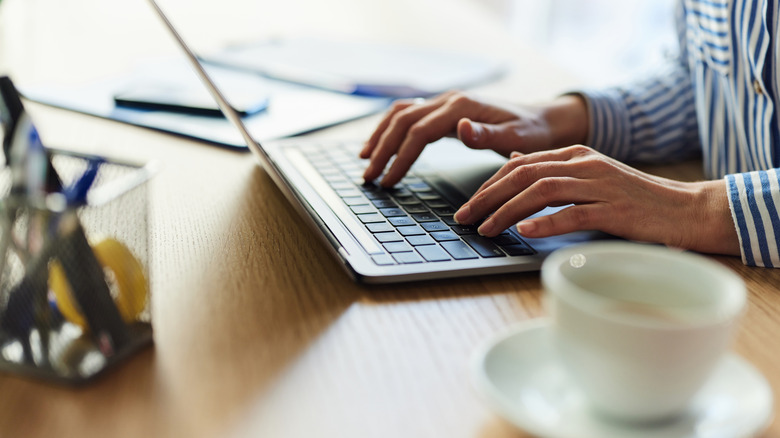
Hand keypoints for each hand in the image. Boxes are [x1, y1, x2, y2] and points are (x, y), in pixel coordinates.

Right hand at [360, 91, 587, 186]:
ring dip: (380, 136)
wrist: (542, 119)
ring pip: (400, 114)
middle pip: (402, 121)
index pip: (418, 131)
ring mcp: (444, 102)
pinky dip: (390, 128)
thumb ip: (488, 135)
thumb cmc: (531, 132)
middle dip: (382, 149)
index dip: (400, 157)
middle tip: (369, 177)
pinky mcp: (444, 110)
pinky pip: (408, 114)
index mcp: (462, 107)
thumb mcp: (517, 137)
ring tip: (366, 161)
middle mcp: (449, 100)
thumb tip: (460, 128)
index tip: (388, 181)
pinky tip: (381, 145)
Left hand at [453, 145, 740, 255]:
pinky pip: (573, 213)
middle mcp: (584, 164)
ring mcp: (599, 185)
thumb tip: (515, 162)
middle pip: (523, 174)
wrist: (684, 209)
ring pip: (541, 191)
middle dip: (487, 196)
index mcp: (576, 154)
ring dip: (507, 211)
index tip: (469, 205)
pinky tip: (524, 232)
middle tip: (464, 217)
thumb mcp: (589, 176)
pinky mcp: (614, 209)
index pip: (520, 164)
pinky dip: (545, 222)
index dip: (489, 184)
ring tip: (486, 229)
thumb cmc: (633, 199)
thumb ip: (553, 170)